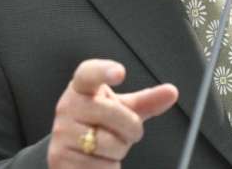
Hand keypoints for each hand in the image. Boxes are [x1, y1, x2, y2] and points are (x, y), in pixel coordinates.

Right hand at [47, 59, 178, 167]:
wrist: (71, 151)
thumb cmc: (99, 124)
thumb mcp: (122, 109)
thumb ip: (147, 101)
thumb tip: (171, 92)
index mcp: (82, 88)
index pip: (88, 74)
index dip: (103, 71)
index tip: (120, 72)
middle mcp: (67, 107)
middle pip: (112, 114)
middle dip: (130, 128)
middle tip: (126, 132)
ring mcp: (61, 133)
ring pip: (109, 144)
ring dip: (118, 151)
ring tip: (108, 147)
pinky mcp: (60, 158)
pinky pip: (99, 166)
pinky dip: (108, 167)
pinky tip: (100, 160)